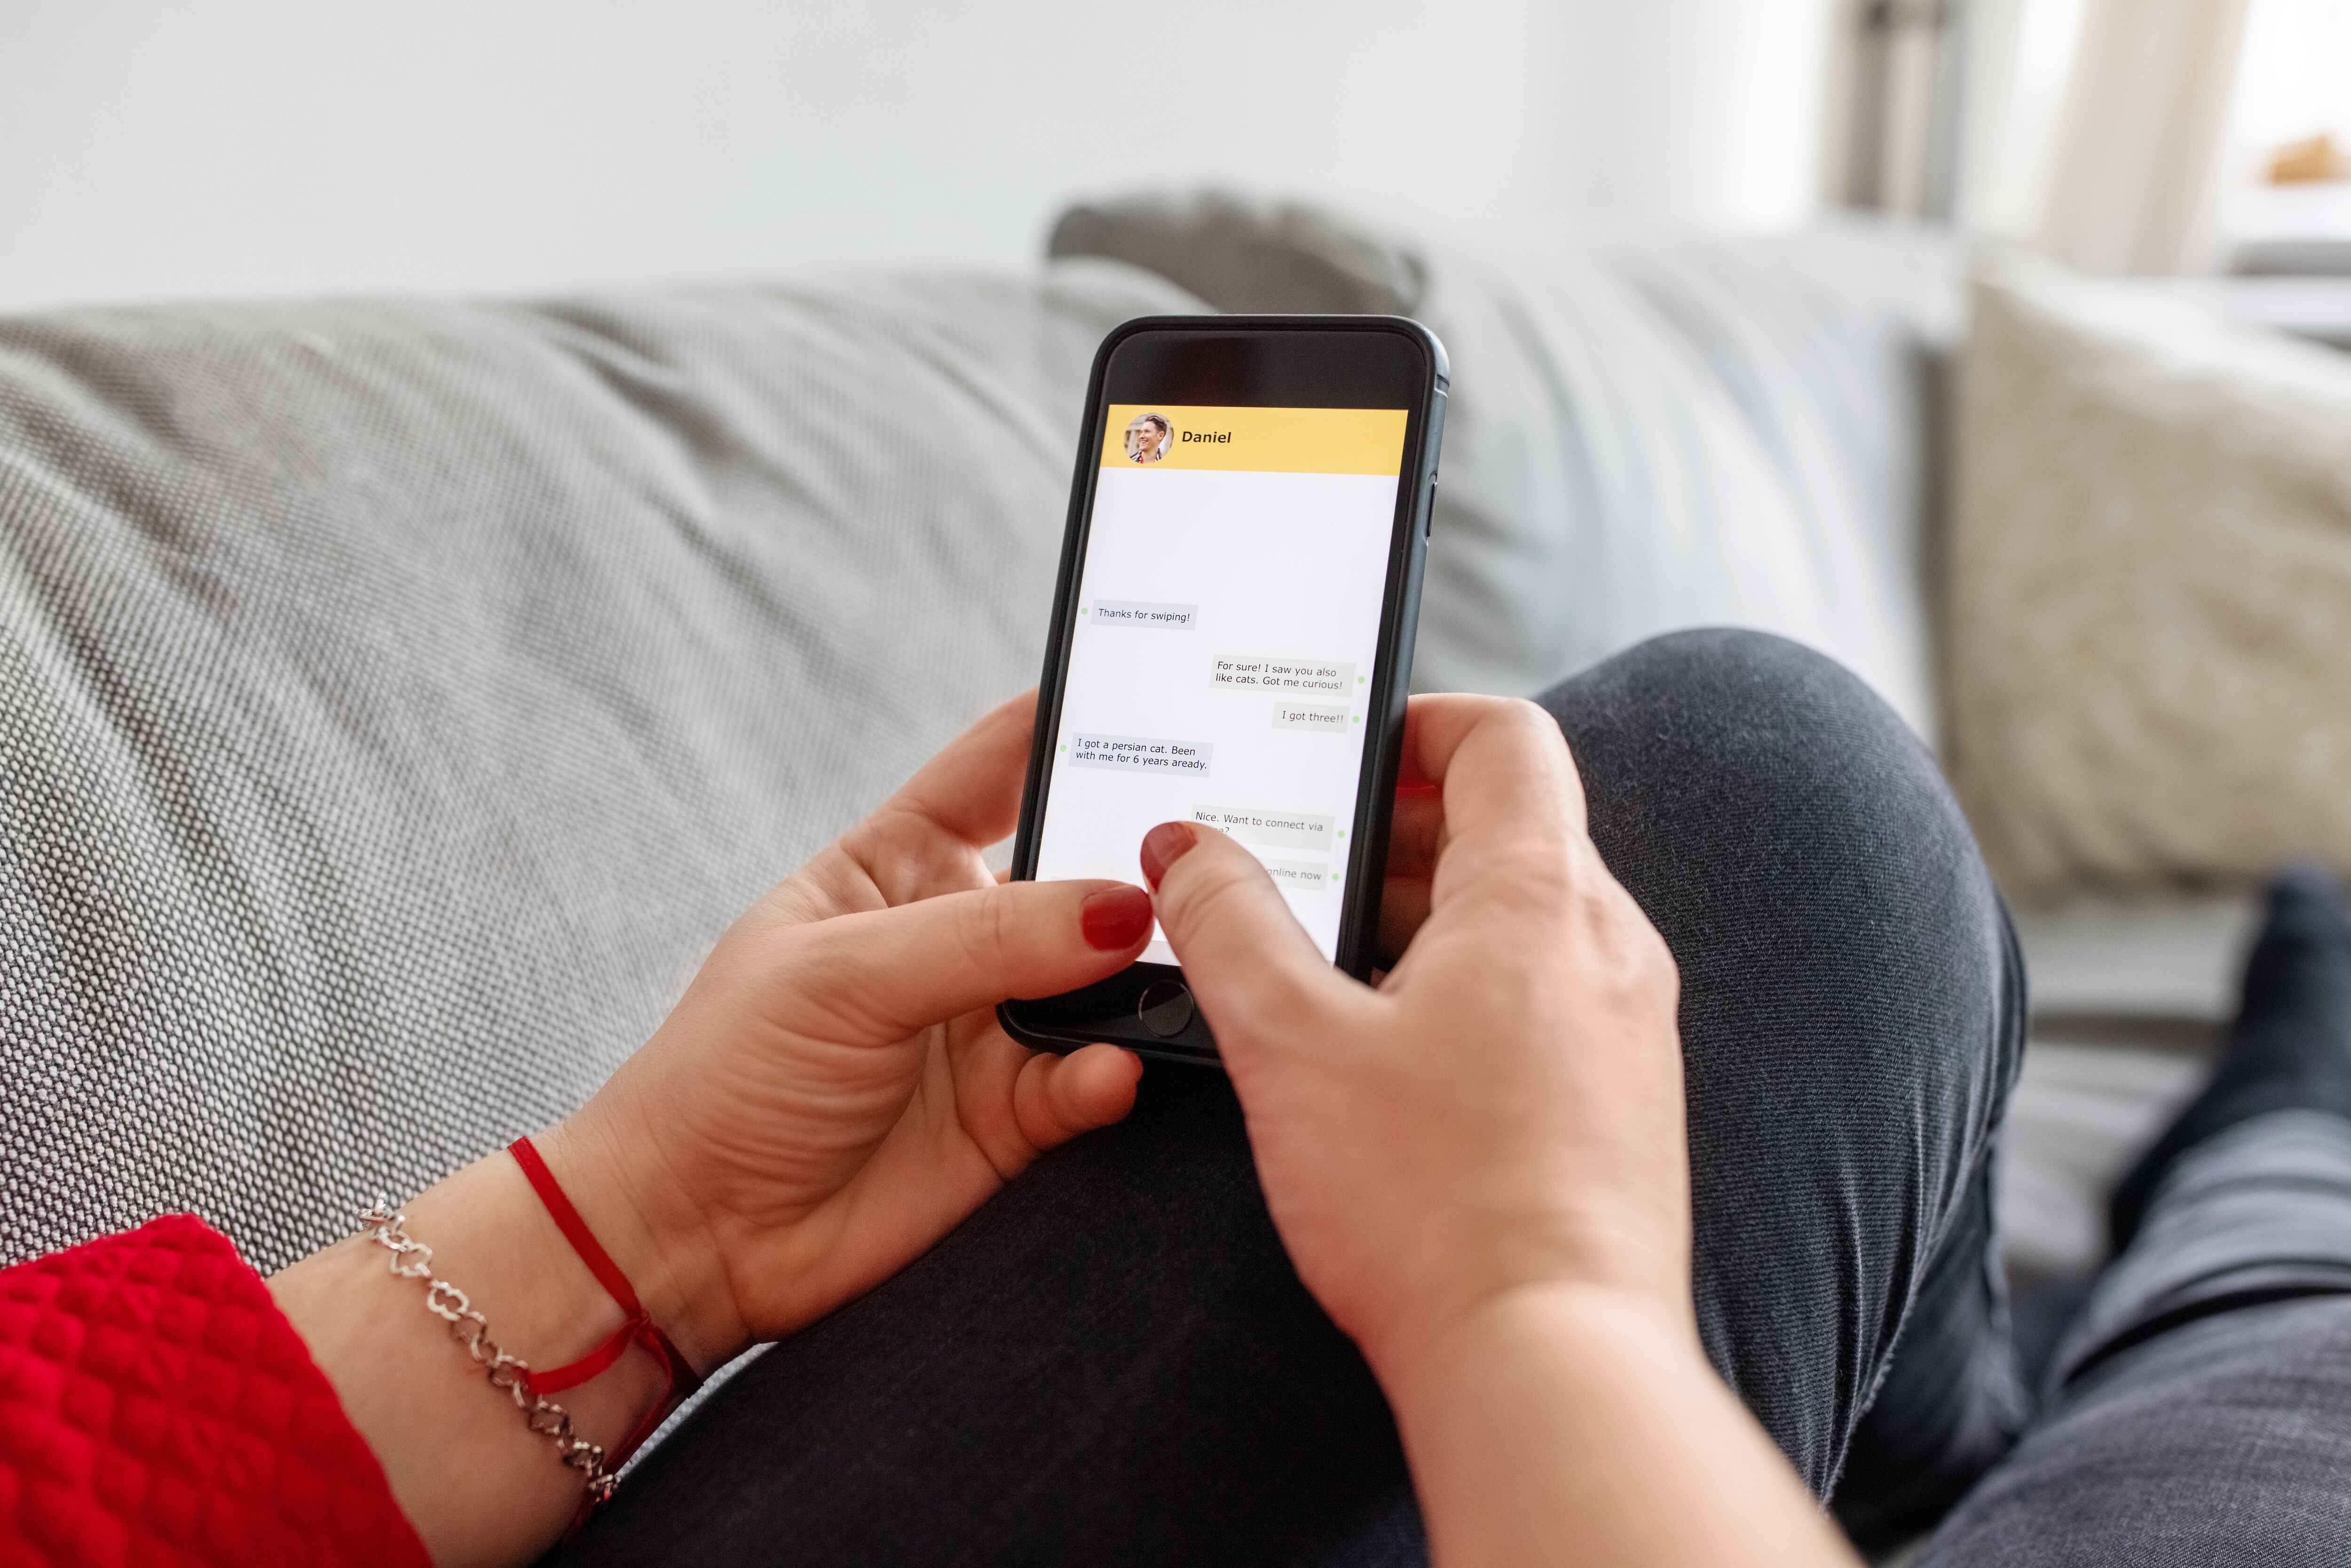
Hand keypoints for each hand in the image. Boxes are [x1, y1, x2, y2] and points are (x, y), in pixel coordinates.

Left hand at [541, 691, 1147, 1370]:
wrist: (694, 1235)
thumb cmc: (729, 1073)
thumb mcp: (845, 972)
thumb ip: (990, 935)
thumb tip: (1122, 909)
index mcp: (904, 862)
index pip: (1005, 763)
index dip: (1075, 722)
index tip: (1161, 693)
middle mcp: (965, 935)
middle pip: (1082, 873)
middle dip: (1143, 863)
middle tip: (1207, 859)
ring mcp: (996, 1026)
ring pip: (1106, 981)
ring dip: (1142, 978)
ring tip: (1175, 972)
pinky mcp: (1019, 1117)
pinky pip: (1093, 1079)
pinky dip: (1110, 1073)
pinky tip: (1108, 1072)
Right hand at [1142, 693, 1689, 1375]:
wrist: (1552, 1369)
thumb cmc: (1430, 1206)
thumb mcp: (1289, 1045)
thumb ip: (1227, 926)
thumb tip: (1184, 847)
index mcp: (1543, 901)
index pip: (1506, 739)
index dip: (1418, 722)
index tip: (1341, 754)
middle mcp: (1611, 949)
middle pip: (1513, 828)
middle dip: (1399, 832)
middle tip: (1299, 869)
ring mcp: (1632, 1032)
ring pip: (1528, 921)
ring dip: (1427, 918)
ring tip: (1325, 970)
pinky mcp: (1626, 1107)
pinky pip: (1549, 1001)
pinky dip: (1469, 992)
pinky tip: (1391, 1062)